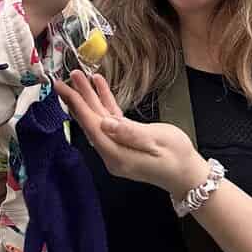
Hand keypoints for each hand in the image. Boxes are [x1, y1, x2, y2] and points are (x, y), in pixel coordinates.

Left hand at [55, 71, 208, 199]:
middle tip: (66, 78)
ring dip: (90, 98)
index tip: (64, 88)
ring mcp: (118, 148)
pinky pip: (111, 120)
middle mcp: (112, 152)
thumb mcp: (156, 142)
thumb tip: (105, 123)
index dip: (77, 105)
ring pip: (98, 119)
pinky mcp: (125, 142)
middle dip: (78, 98)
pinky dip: (105, 102)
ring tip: (80, 77)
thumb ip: (129, 132)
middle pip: (91, 121)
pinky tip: (100, 87)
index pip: (91, 126)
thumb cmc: (176, 157)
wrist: (188, 173)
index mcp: (117, 154)